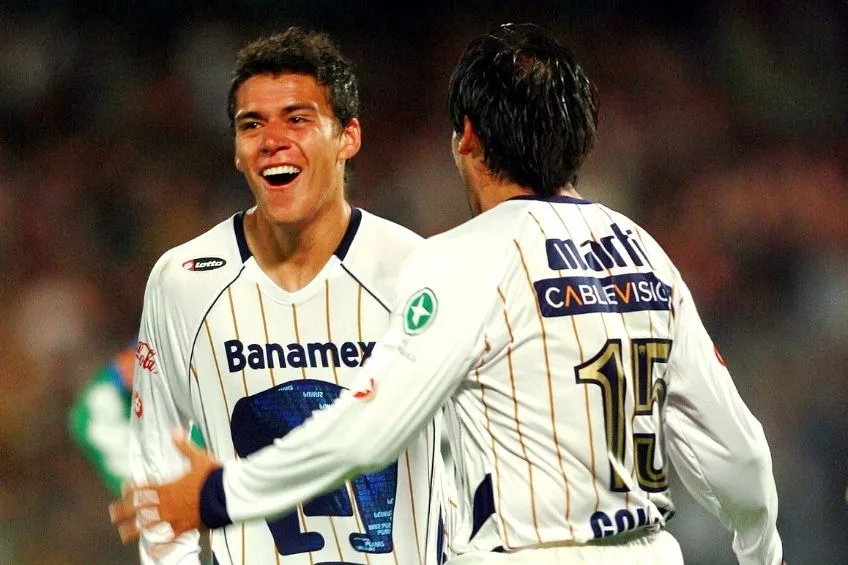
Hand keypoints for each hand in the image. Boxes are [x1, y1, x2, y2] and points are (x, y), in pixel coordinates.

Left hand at [109, 429, 220, 544]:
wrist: (226, 493)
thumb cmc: (213, 476)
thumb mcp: (198, 457)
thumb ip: (184, 447)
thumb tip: (175, 431)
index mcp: (167, 486)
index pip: (143, 488)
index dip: (131, 489)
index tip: (124, 489)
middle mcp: (166, 503)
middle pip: (138, 509)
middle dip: (123, 511)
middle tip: (112, 513)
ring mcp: (173, 518)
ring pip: (147, 527)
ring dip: (133, 531)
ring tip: (123, 535)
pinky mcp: (184, 529)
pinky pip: (169, 541)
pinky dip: (159, 548)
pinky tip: (151, 553)